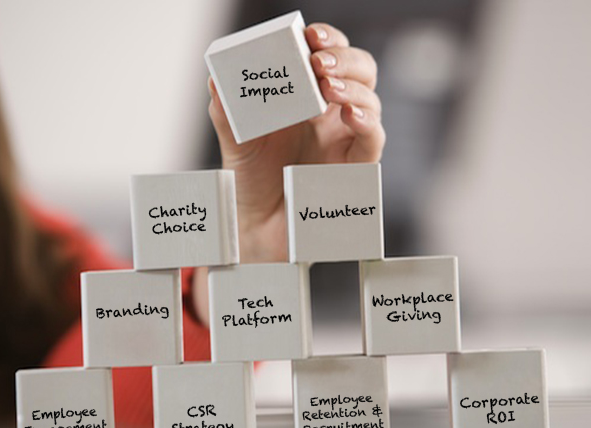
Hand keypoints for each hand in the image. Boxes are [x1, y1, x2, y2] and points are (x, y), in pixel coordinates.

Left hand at [208, 22, 384, 262]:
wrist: (255, 228)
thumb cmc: (249, 181)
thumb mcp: (233, 139)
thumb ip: (227, 108)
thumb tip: (217, 78)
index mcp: (307, 98)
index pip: (328, 54)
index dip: (326, 39)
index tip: (309, 35)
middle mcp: (331, 115)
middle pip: (359, 70)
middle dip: (344, 57)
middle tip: (319, 62)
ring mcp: (346, 140)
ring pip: (371, 100)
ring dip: (353, 86)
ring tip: (327, 87)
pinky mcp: (355, 169)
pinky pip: (373, 141)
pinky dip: (367, 123)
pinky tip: (350, 115)